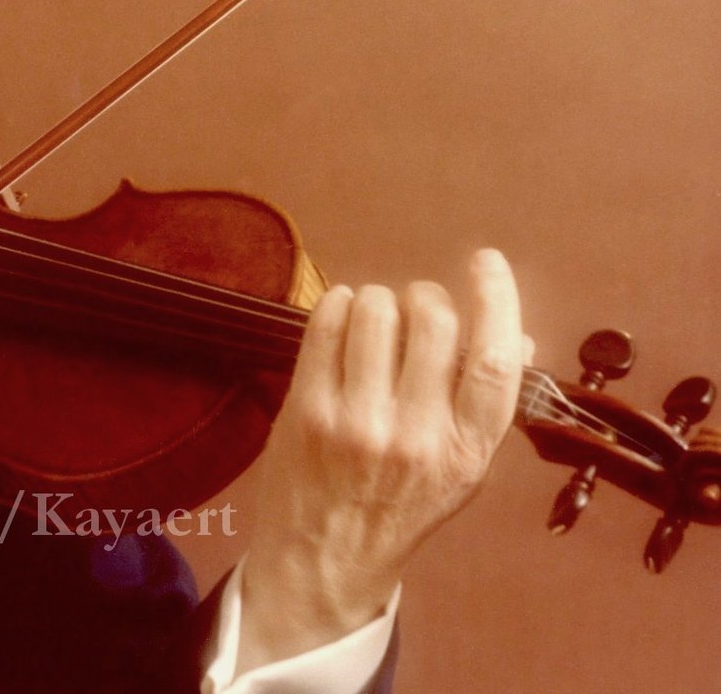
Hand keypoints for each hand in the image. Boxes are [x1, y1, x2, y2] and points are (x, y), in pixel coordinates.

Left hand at [236, 249, 528, 673]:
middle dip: (425, 296)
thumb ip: (487, 403)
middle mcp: (416, 435)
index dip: (496, 298)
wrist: (324, 561)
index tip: (486, 263)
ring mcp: (357, 421)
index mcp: (467, 450)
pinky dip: (336, 306)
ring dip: (376, 299)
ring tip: (374, 320)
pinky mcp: (306, 410)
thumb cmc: (398, 507)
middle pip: (432, 320)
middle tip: (414, 308)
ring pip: (375, 311)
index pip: (494, 358)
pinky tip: (341, 318)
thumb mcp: (462, 469)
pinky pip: (325, 325)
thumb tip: (518, 334)